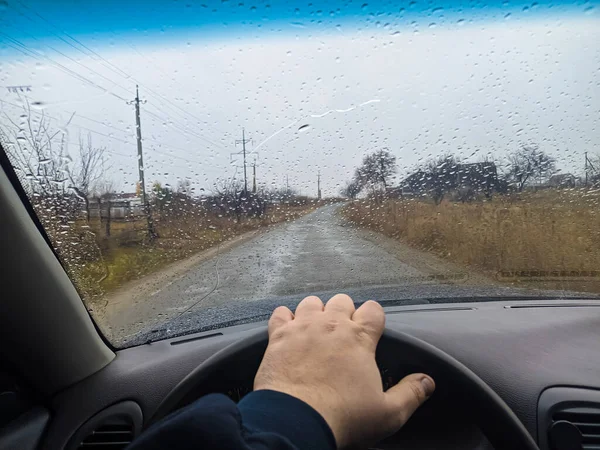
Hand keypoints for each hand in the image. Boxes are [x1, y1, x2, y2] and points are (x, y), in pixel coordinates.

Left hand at [254, 294, 434, 448]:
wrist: (295, 420)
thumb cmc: (343, 417)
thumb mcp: (388, 413)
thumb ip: (410, 394)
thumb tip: (427, 382)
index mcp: (359, 338)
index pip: (373, 310)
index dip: (373, 316)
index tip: (371, 329)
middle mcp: (331, 325)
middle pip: (341, 300)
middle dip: (344, 312)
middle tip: (343, 332)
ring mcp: (302, 327)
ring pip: (311, 302)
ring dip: (316, 311)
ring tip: (316, 328)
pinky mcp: (278, 336)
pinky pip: (280, 313)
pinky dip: (285, 318)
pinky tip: (288, 330)